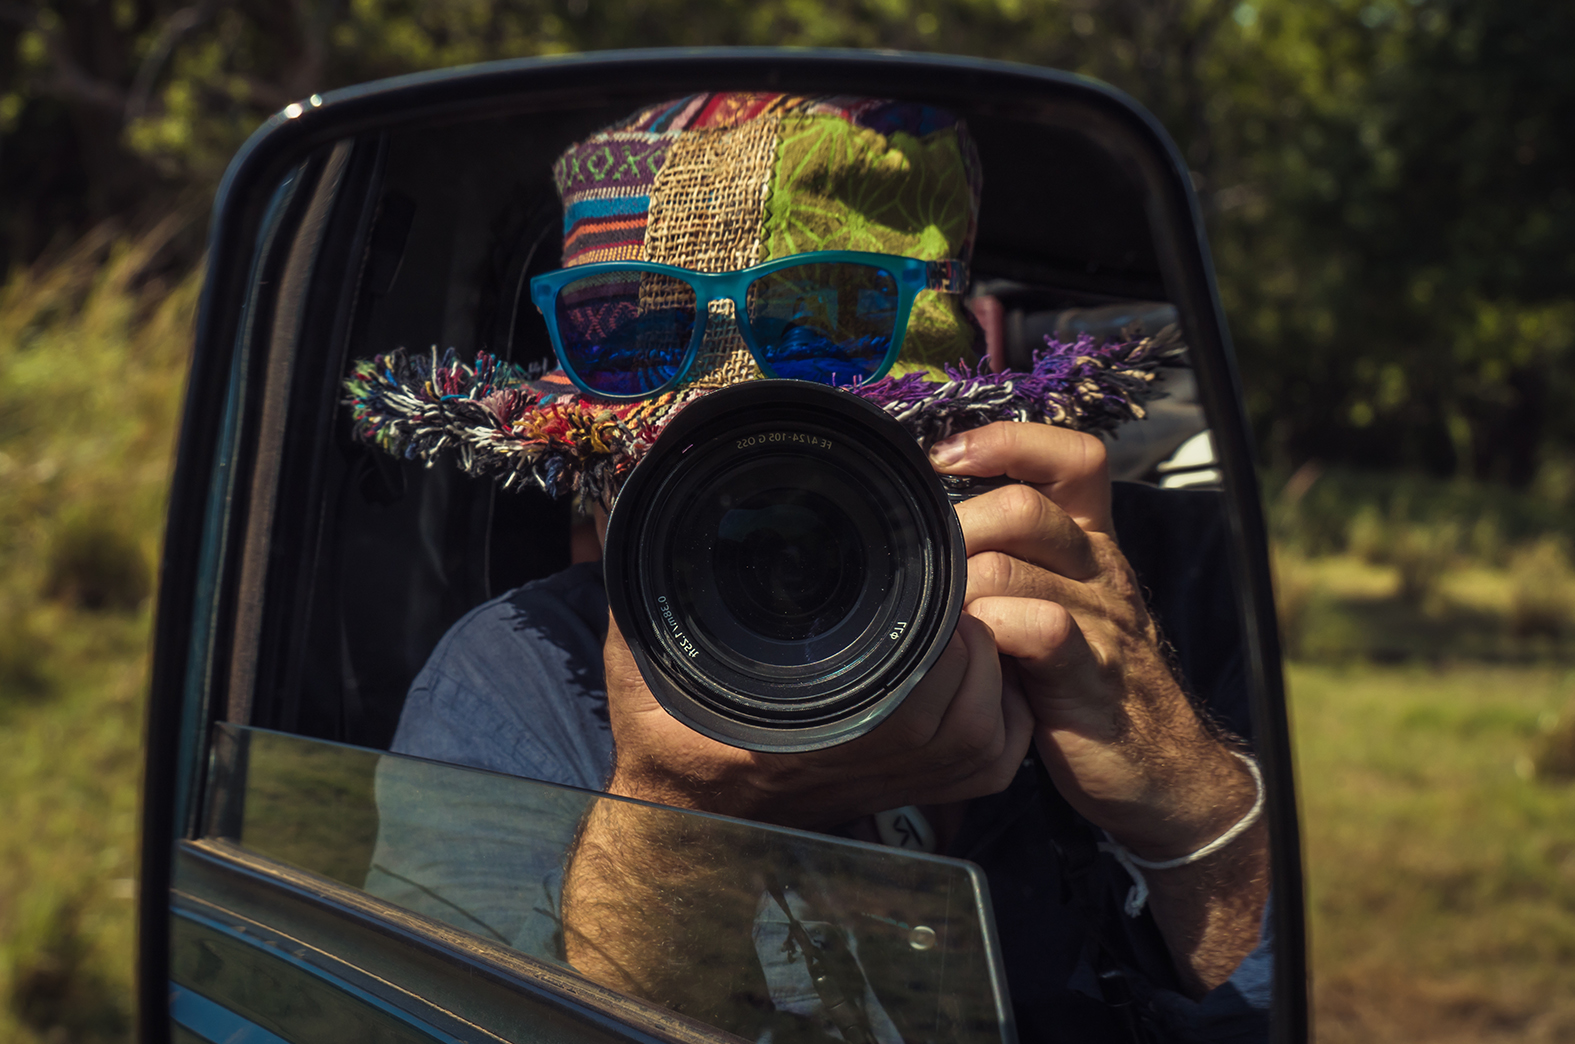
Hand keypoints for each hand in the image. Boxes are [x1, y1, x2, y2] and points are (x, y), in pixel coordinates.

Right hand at [600, 609, 1032, 830]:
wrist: (686, 818)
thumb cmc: (670, 732)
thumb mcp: (646, 655)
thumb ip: (646, 588)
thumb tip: (639, 513)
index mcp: (804, 733)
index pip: (902, 685)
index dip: (930, 629)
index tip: (926, 582)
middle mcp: (860, 765)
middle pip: (961, 706)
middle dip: (967, 639)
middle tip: (949, 589)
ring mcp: (895, 786)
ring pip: (983, 734)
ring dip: (988, 671)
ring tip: (961, 620)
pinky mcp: (916, 796)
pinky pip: (992, 765)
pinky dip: (1005, 717)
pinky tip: (980, 671)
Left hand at [933, 422, 1256, 860]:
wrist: (1161, 766)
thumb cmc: (1084, 682)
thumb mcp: (1053, 604)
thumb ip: (1008, 561)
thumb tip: (923, 533)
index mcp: (1089, 543)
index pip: (1071, 459)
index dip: (1008, 443)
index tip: (945, 458)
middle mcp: (1098, 569)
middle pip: (1025, 508)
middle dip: (957, 528)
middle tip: (920, 565)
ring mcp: (1098, 620)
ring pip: (1012, 568)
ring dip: (956, 588)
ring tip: (932, 614)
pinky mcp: (1089, 674)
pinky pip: (1038, 630)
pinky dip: (988, 633)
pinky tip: (967, 651)